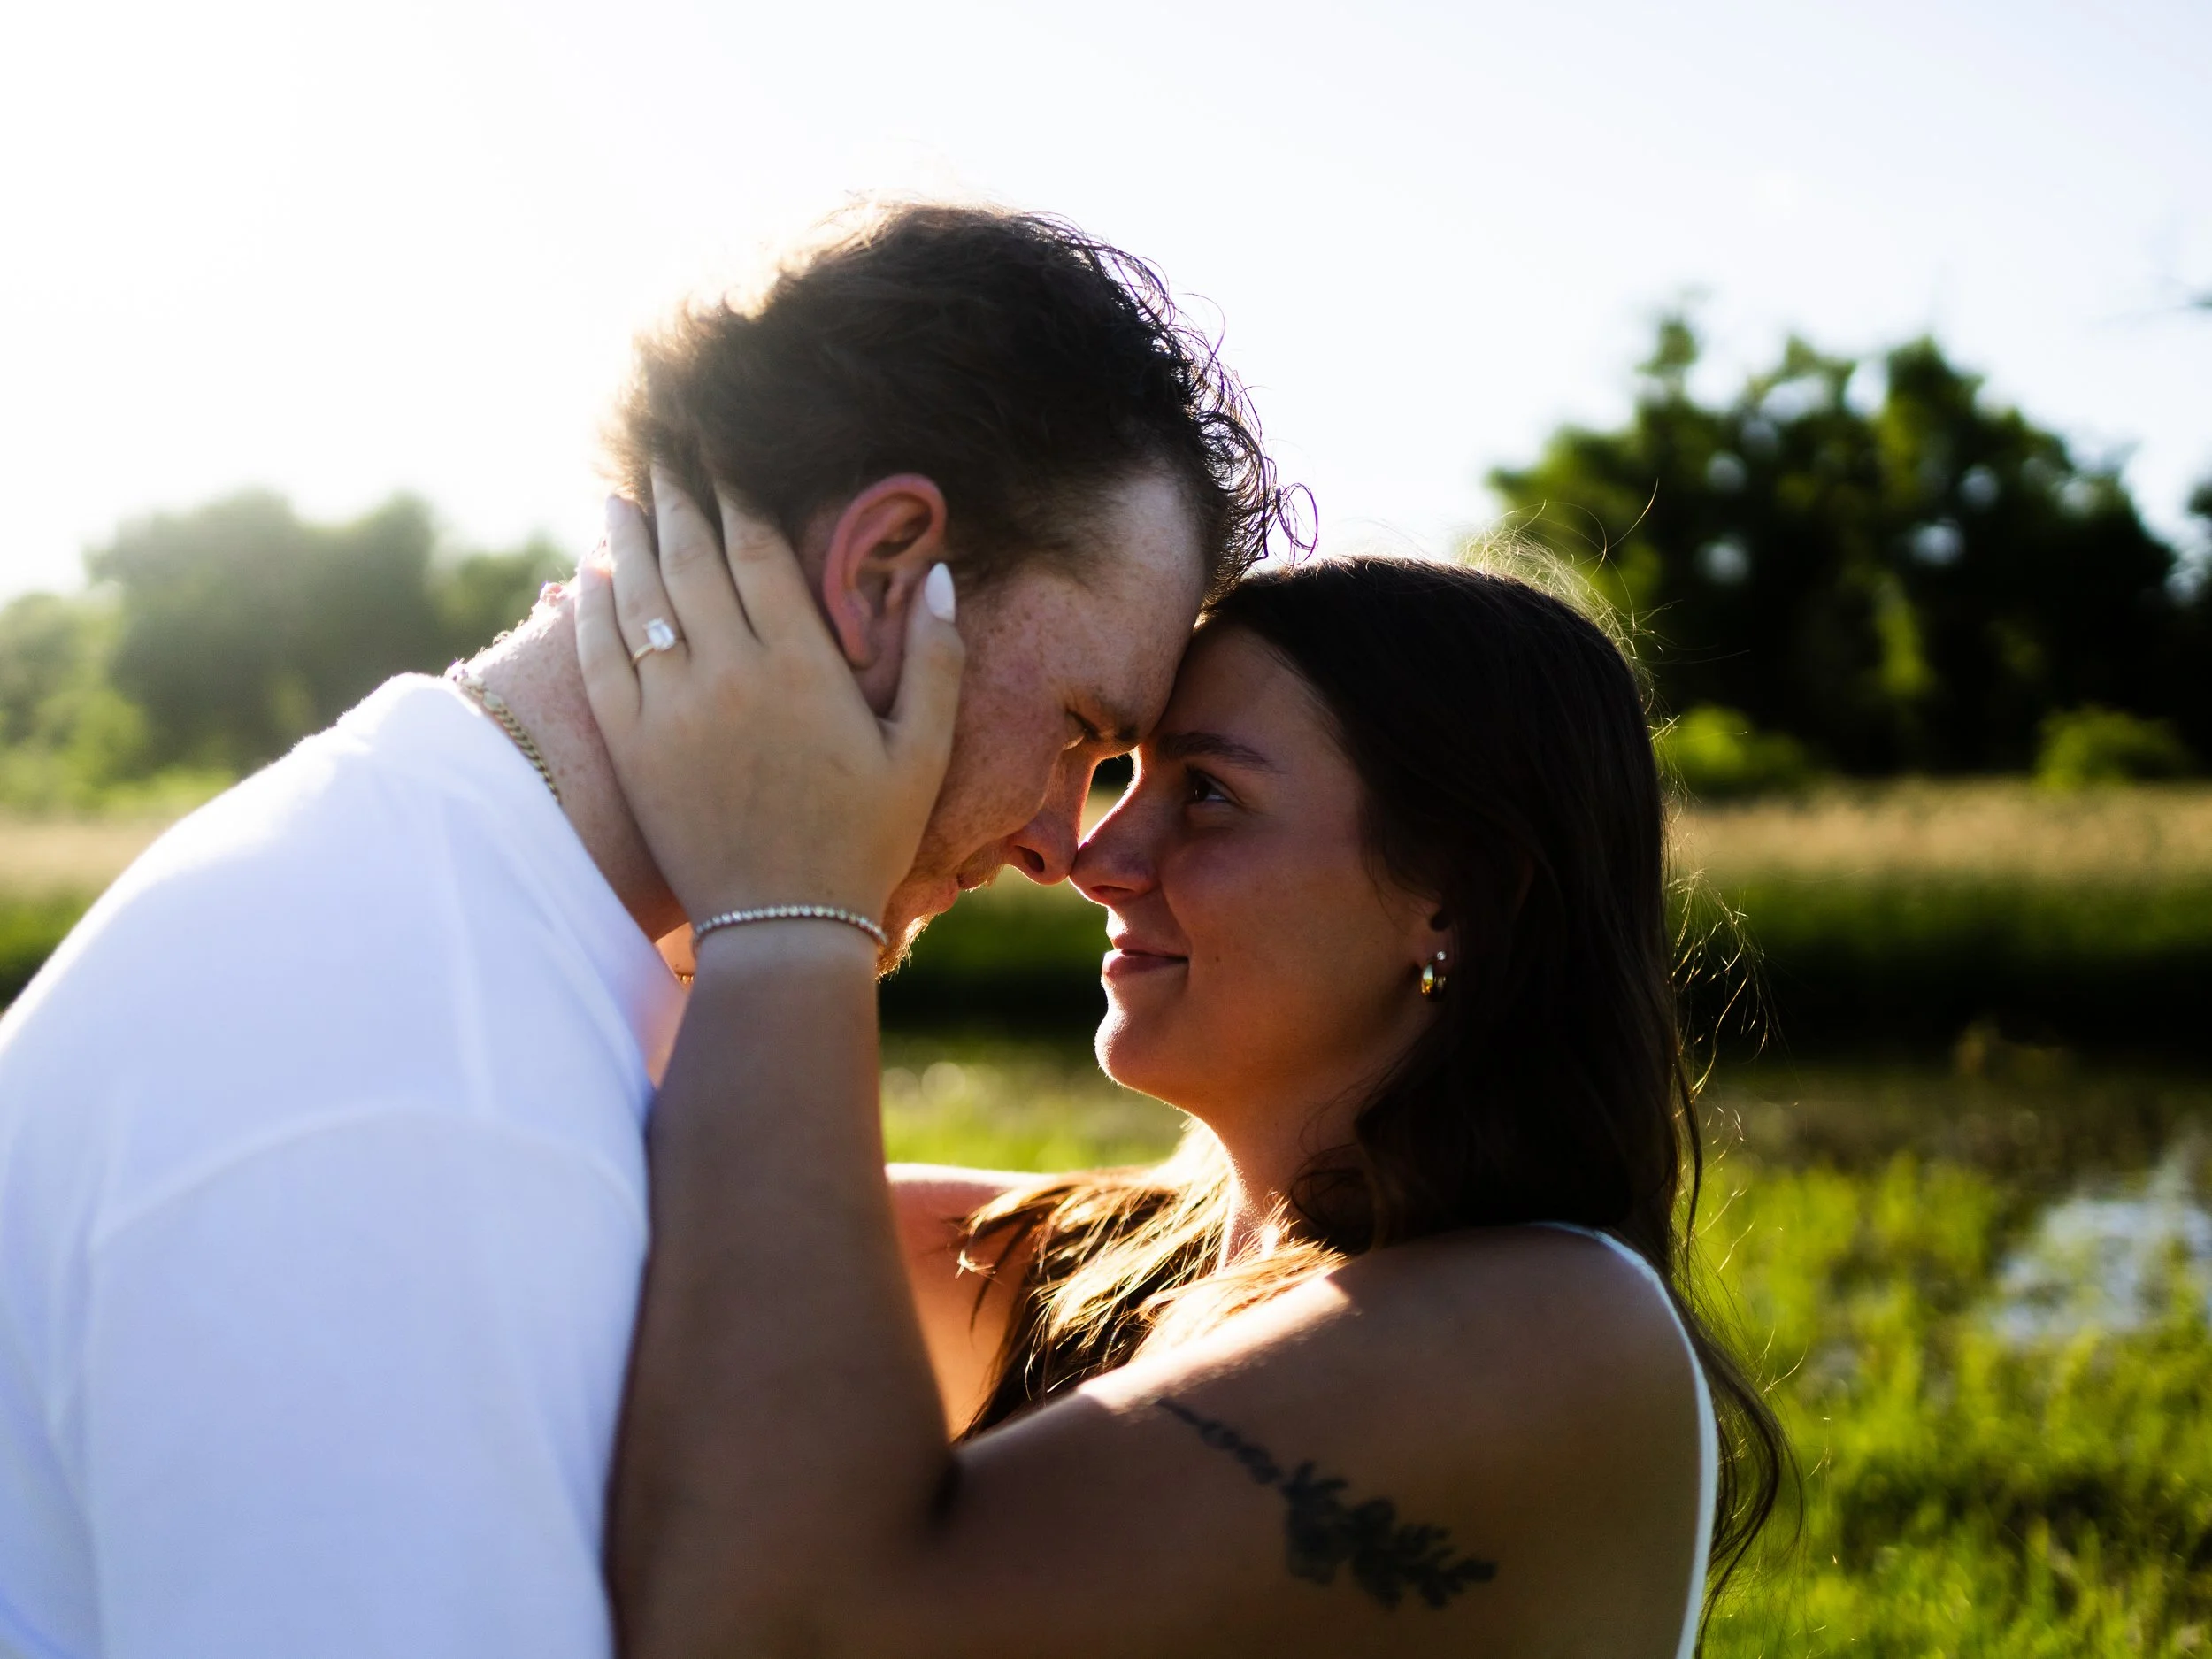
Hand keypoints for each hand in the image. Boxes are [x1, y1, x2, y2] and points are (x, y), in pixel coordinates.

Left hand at [574, 466, 964, 929]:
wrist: (784, 928)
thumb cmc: (863, 840)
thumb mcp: (921, 753)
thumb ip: (935, 659)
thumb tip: (938, 573)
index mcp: (802, 666)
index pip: (756, 549)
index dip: (735, 491)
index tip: (723, 451)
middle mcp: (729, 673)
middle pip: (690, 556)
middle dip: (675, 495)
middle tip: (662, 451)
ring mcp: (672, 709)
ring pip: (637, 597)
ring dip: (625, 538)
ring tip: (617, 495)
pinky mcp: (632, 747)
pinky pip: (600, 658)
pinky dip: (589, 608)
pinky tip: (588, 576)